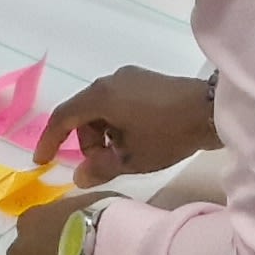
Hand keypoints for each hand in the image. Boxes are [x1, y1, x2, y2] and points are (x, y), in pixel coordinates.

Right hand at [37, 67, 217, 184]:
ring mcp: (130, 78)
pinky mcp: (146, 81)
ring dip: (103, 135)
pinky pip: (119, 103)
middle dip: (86, 142)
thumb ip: (100, 168)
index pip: (63, 117)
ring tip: (125, 155)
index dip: (49, 140)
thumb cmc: (167, 134)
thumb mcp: (132, 158)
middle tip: (103, 165)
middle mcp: (110, 81)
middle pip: (83, 114)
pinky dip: (117, 123)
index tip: (42, 161)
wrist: (212, 111)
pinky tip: (137, 140)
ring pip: (102, 109)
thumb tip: (79, 176)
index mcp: (101, 96)